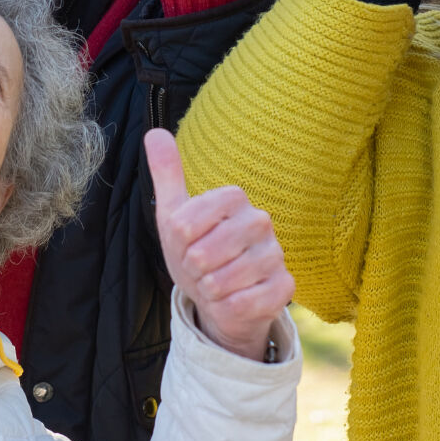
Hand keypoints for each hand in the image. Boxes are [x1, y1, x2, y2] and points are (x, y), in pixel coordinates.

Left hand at [145, 129, 292, 361]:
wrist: (220, 298)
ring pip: (222, 281)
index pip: (184, 224)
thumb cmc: (197, 251)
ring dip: (209, 290)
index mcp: (233, 198)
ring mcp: (275, 254)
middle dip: (191, 270)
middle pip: (201, 254)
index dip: (177, 244)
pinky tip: (232, 301)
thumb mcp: (174, 215)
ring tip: (215, 284)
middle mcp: (260, 221)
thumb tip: (154, 132)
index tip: (186, 245)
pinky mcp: (284, 287)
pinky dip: (227, 307)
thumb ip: (166, 174)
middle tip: (200, 269)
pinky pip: (244, 303)